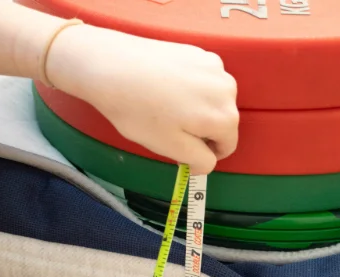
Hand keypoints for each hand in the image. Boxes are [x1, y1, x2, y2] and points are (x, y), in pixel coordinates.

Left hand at [46, 24, 239, 175]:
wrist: (111, 65)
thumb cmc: (139, 112)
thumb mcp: (170, 147)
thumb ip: (199, 160)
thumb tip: (207, 162)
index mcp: (225, 117)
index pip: (227, 146)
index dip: (205, 154)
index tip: (181, 149)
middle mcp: (228, 89)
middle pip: (222, 121)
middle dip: (201, 128)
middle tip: (168, 125)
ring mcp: (214, 66)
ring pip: (214, 99)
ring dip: (197, 107)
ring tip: (165, 104)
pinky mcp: (198, 51)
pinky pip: (203, 79)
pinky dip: (191, 86)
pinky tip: (165, 85)